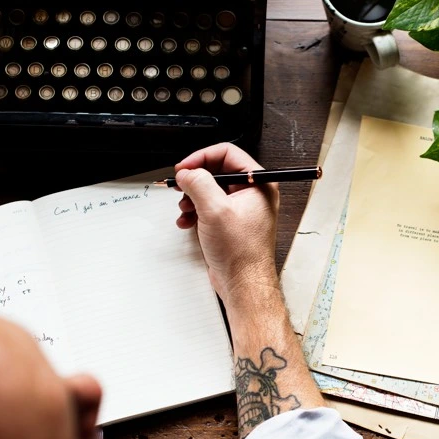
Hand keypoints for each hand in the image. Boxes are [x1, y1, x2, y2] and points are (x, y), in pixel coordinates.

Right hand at [174, 143, 278, 304]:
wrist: (243, 284)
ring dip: (192, 198)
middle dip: (195, 180)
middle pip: (217, 172)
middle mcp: (253, 194)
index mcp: (258, 184)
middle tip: (180, 185)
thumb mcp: (215, 210)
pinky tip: (187, 221)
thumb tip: (187, 172)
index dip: (202, 157)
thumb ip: (199, 184)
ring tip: (185, 209)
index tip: (184, 167)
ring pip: (210, 190)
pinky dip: (195, 212)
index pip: (228, 154)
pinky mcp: (231, 223)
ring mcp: (242, 209)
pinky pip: (210, 208)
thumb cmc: (242, 253)